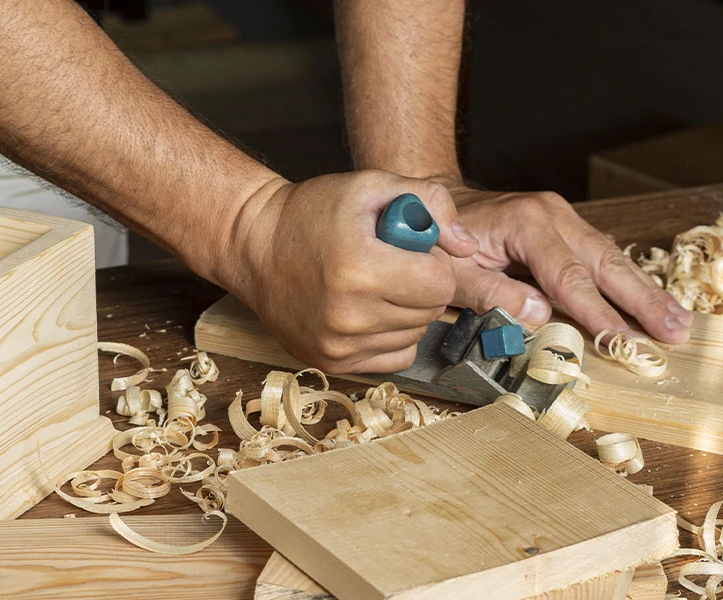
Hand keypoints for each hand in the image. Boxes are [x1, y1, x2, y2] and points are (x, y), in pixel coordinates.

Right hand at [218, 172, 478, 372]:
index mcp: (360, 269)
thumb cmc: (312, 212)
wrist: (255, 246)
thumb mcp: (371, 186)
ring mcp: (338, 344)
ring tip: (375, 284)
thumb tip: (467, 246)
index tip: (413, 250)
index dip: (434, 262)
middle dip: (422, 285)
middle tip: (392, 263)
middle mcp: (349, 316)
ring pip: (414, 334)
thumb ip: (430, 203)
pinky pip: (394, 356)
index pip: (440, 283)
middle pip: (430, 311)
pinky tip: (369, 310)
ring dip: (407, 311)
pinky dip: (392, 335)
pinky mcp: (332, 362)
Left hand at [443, 185, 691, 343]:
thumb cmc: (437, 240)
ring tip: (679, 321)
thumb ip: (489, 292)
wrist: (430, 201)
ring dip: (646, 292)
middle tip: (676, 330)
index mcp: (525, 223)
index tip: (623, 340)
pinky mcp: (564, 227)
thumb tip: (537, 315)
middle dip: (643, 300)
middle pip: (606, 263)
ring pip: (612, 258)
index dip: (597, 312)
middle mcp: (551, 215)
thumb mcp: (449, 270)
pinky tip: (652, 302)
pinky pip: (601, 256)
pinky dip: (628, 281)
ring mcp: (561, 218)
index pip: (569, 277)